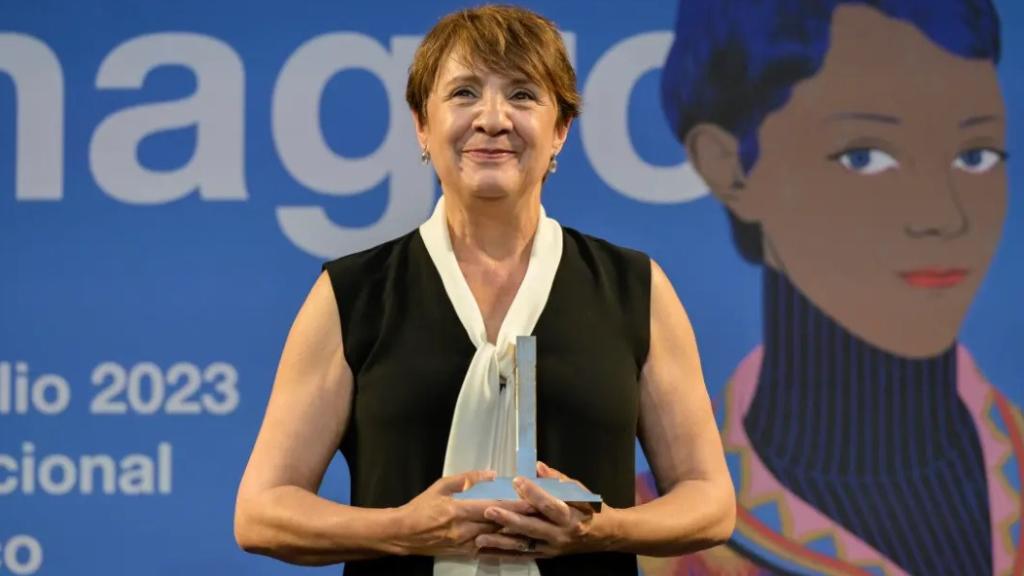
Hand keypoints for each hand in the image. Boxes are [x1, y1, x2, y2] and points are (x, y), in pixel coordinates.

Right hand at [395, 470, 535, 557]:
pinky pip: (489, 550)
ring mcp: (465, 544)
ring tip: (535, 526)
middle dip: (521, 518)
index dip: (515, 504)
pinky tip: (517, 543)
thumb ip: (467, 478)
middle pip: (499, 524)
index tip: (533, 500)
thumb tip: (492, 474)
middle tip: (542, 512)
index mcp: (459, 509)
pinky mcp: (465, 553)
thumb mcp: (442, 485)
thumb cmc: (422, 506)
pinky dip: (504, 545)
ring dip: (516, 532)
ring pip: (497, 538)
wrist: (404, 533)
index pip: (493, 506)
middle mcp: (465, 529)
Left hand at [474, 462, 614, 557]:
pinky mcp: (546, 556)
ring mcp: (552, 547)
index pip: (549, 504)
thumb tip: (537, 466)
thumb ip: (556, 479)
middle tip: (489, 510)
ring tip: (480, 538)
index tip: (515, 480)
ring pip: (524, 545)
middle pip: (532, 527)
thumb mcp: (578, 490)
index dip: (533, 493)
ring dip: (501, 541)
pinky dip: (505, 554)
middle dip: (509, 519)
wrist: (603, 535)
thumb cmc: (589, 508)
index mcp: (570, 515)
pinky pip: (523, 556)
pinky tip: (488, 552)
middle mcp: (560, 534)